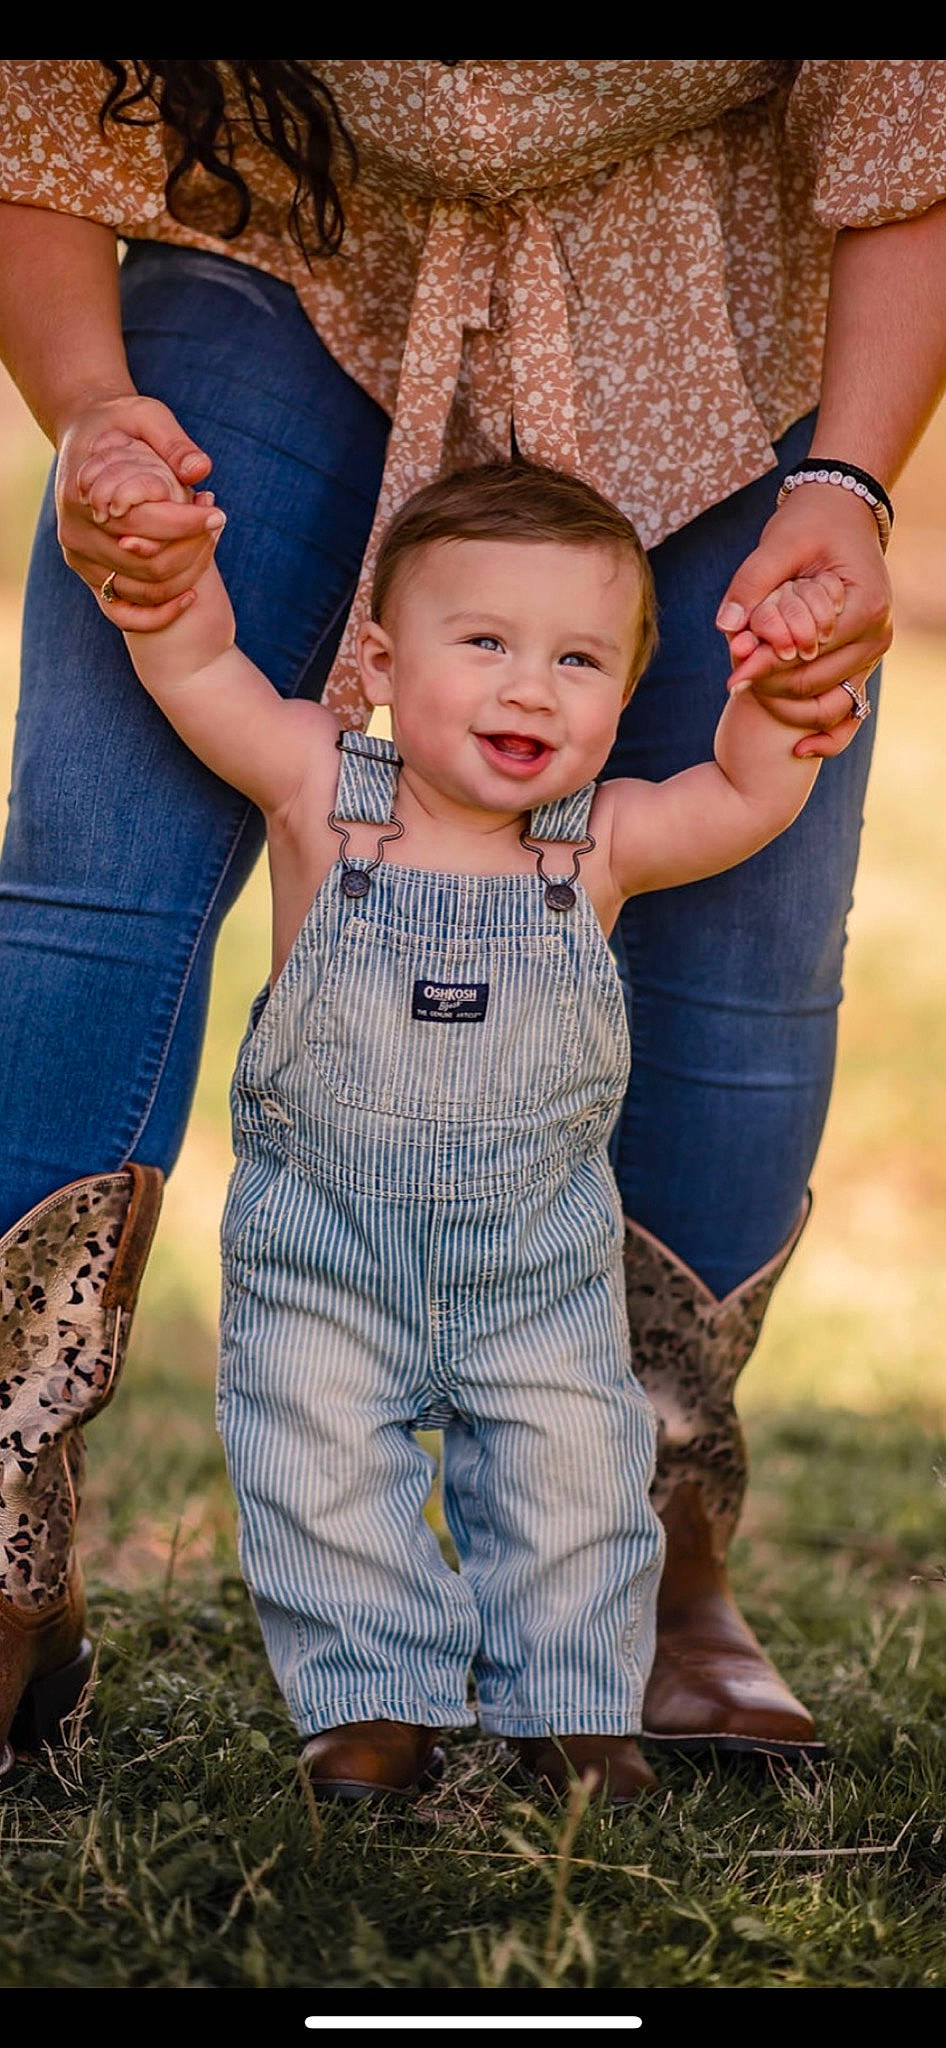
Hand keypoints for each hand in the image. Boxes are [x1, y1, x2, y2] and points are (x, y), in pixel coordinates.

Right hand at [56, 394, 221, 628]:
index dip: (188, 522)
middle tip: (218, 525)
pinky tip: (192, 596)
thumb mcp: (146, 416)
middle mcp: (76, 533)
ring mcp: (80, 560)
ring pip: (146, 590)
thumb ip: (174, 443)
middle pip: (149, 563)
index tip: (218, 512)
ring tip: (210, 543)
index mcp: (84, 493)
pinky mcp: (90, 577)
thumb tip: (201, 471)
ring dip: (188, 575)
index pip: (145, 522)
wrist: (86, 436)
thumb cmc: (121, 424)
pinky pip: (124, 613)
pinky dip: (160, 614)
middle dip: (194, 549)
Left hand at [716, 483, 891, 758]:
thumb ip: (752, 583)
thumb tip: (726, 627)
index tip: (732, 675)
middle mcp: (877, 636)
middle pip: (817, 682)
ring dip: (786, 703)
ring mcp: (872, 656)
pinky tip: (800, 749)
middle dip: (772, 686)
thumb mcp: (779, 543)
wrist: (840, 516)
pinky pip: (849, 714)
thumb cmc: (810, 525)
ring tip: (749, 690)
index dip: (768, 665)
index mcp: (866, 606)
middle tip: (733, 680)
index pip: (811, 652)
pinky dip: (828, 735)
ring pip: (827, 702)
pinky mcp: (862, 666)